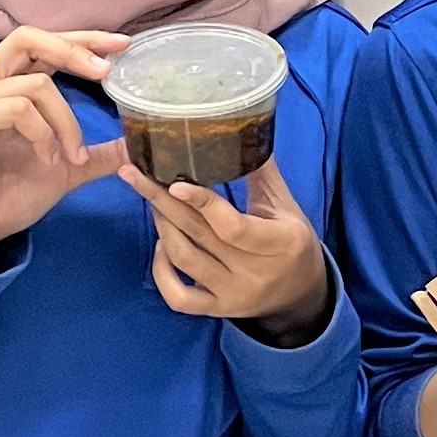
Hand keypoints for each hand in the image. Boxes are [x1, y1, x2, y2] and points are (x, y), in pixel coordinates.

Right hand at [0, 28, 128, 259]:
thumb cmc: (8, 194)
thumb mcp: (65, 168)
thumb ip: (96, 153)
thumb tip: (136, 144)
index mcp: (6, 86)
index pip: (44, 44)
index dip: (82, 39)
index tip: (122, 45)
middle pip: (28, 38)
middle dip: (73, 49)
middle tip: (106, 72)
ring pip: (34, 85)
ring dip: (65, 121)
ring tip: (71, 155)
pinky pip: (16, 109)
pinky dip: (42, 133)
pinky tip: (46, 159)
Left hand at [122, 159, 332, 338]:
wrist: (301, 294)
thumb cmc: (293, 243)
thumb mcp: (287, 207)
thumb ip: (262, 173)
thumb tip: (241, 128)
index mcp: (279, 243)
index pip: (233, 226)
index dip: (202, 204)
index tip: (175, 182)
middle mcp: (254, 272)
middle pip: (199, 236)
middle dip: (163, 203)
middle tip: (134, 174)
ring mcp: (233, 294)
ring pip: (185, 260)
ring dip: (163, 227)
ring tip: (153, 201)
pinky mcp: (217, 309)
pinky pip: (179, 297)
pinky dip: (161, 272)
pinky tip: (161, 246)